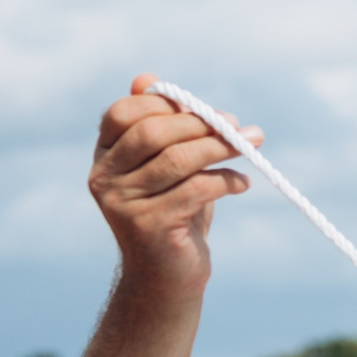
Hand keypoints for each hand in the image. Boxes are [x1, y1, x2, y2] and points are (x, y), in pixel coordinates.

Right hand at [88, 74, 260, 301]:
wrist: (166, 278)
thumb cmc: (173, 214)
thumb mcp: (167, 166)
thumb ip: (162, 127)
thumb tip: (145, 78)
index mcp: (104, 156)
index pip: (124, 112)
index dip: (167, 105)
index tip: (207, 111)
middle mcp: (104, 177)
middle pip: (152, 132)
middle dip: (201, 123)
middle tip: (239, 126)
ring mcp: (122, 203)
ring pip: (178, 160)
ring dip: (222, 148)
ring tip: (252, 146)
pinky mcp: (148, 226)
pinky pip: (196, 190)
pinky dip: (227, 181)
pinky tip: (243, 183)